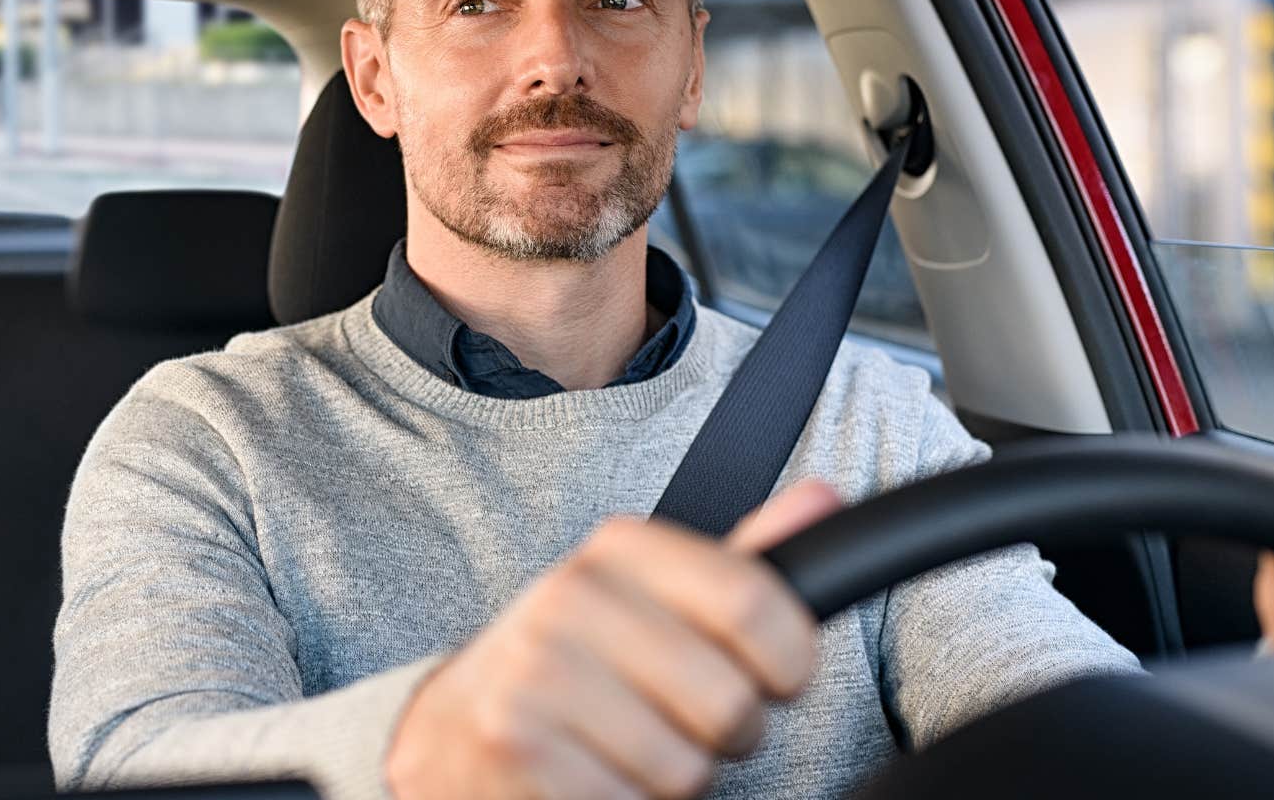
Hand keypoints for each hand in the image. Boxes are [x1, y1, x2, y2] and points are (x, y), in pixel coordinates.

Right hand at [385, 480, 841, 799]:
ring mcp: (535, 675)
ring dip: (675, 779)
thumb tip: (821, 501)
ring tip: (630, 749)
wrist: (453, 728)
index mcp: (617, 549)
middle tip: (683, 722)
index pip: (755, 601)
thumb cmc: (579, 664)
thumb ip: (741, 563)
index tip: (778, 679)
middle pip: (730, 702)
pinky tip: (594, 776)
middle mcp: (569, 598)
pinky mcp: (516, 750)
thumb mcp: (654, 599)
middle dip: (728, 735)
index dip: (791, 662)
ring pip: (686, 770)